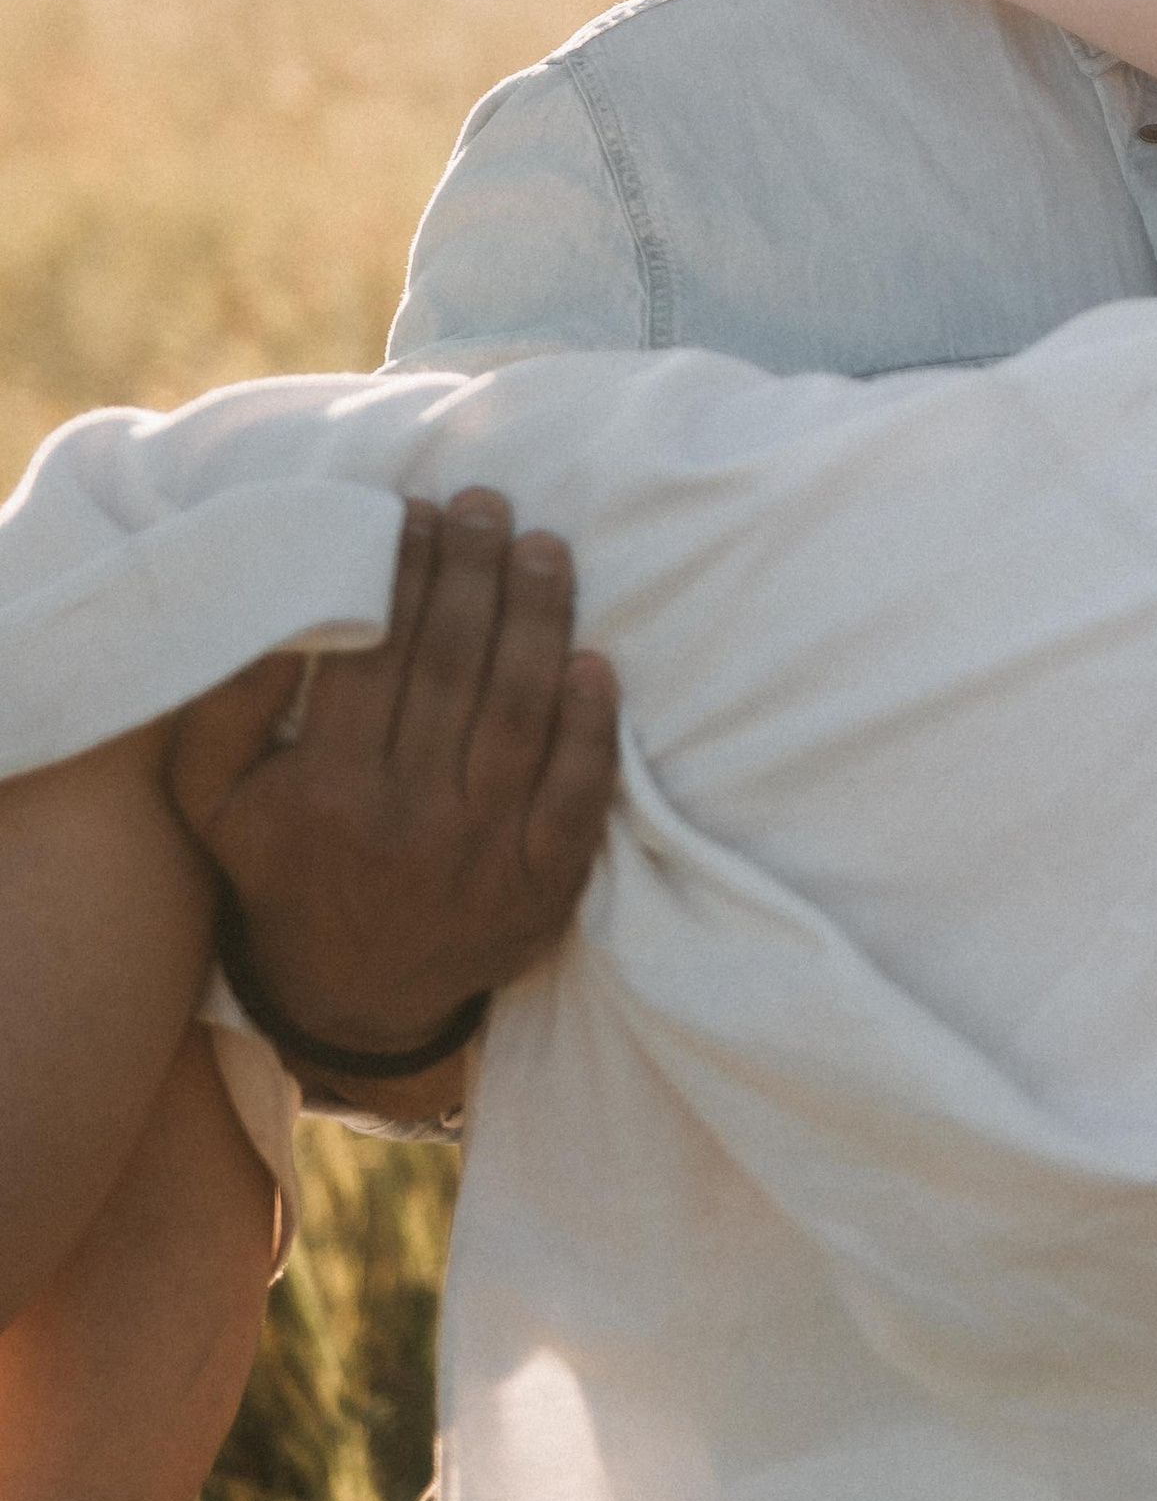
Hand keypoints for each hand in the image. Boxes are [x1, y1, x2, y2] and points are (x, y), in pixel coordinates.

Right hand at [167, 490, 619, 1074]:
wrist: (352, 996)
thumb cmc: (282, 868)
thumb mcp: (215, 800)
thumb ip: (228, 708)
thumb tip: (282, 617)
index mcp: (328, 790)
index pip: (375, 654)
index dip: (400, 572)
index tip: (416, 508)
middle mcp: (409, 819)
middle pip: (453, 669)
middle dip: (472, 572)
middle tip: (488, 504)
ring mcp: (484, 854)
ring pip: (521, 714)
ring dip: (538, 621)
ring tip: (543, 548)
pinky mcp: (544, 884)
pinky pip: (579, 795)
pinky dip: (593, 727)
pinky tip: (597, 661)